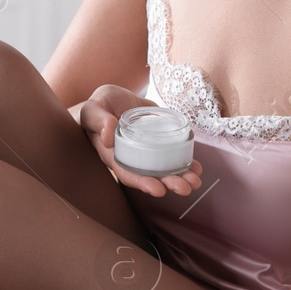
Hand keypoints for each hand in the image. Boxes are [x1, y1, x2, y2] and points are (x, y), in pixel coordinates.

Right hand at [78, 84, 202, 197]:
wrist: (113, 98)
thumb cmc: (99, 106)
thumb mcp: (93, 110)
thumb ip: (99, 121)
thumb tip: (108, 137)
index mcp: (114, 156)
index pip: (128, 174)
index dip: (143, 183)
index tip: (158, 190)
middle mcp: (133, 158)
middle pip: (151, 176)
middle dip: (169, 184)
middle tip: (186, 188)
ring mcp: (148, 151)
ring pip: (165, 169)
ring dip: (181, 177)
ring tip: (195, 181)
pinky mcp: (160, 141)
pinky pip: (173, 154)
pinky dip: (186, 162)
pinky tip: (197, 167)